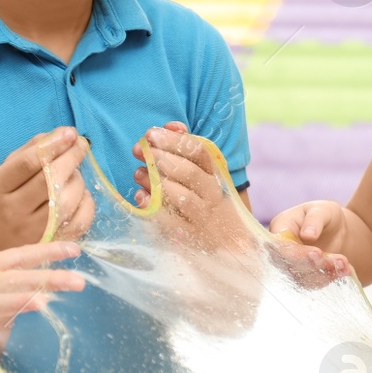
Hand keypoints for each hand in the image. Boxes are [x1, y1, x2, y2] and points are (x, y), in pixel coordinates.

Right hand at [0, 127, 94, 250]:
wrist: (1, 241)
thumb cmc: (7, 198)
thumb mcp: (7, 172)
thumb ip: (31, 150)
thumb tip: (61, 134)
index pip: (28, 164)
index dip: (53, 145)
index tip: (70, 133)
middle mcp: (13, 210)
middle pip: (50, 180)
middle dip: (71, 158)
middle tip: (81, 145)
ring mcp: (34, 230)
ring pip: (67, 199)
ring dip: (78, 180)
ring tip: (75, 174)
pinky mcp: (53, 242)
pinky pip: (81, 219)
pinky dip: (87, 203)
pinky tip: (81, 195)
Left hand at [132, 123, 255, 246]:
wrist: (233, 246)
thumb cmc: (208, 201)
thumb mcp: (203, 173)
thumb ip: (186, 148)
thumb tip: (173, 126)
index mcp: (216, 175)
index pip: (199, 152)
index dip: (174, 140)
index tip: (151, 134)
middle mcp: (212, 196)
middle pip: (190, 173)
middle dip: (161, 158)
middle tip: (140, 150)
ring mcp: (202, 218)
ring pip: (182, 198)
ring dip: (157, 182)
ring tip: (138, 172)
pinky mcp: (190, 238)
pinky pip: (171, 224)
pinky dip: (154, 209)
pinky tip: (140, 197)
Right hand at [268, 201, 355, 286]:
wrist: (335, 231)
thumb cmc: (325, 215)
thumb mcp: (323, 210)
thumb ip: (314, 219)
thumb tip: (307, 235)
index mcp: (280, 227)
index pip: (280, 246)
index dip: (296, 253)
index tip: (318, 253)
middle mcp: (280, 249)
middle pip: (288, 265)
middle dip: (313, 265)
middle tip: (337, 260)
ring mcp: (289, 265)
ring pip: (301, 278)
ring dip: (325, 273)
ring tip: (344, 263)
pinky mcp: (302, 277)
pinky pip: (312, 283)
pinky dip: (330, 278)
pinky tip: (345, 270)